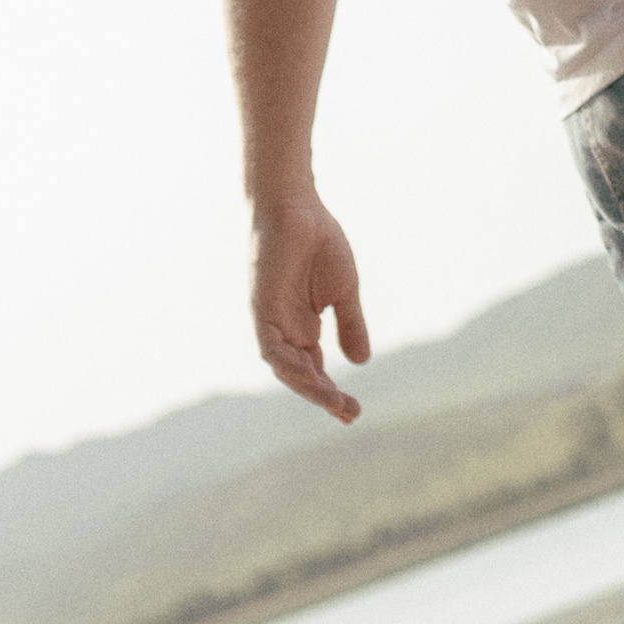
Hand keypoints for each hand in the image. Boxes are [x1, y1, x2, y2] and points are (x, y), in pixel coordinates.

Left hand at [250, 192, 370, 421]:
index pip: (315, 370)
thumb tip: (361, 362)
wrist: (298, 209)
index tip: (353, 412)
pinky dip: (289, 364)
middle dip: (323, 397)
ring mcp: (271, 322)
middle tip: (350, 414)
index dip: (331, 393)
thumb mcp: (345, 290)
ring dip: (309, 387)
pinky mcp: (261, 311)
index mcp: (303, 327)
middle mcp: (285, 331)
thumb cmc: (320, 243)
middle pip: (301, 375)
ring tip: (335, 402)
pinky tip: (310, 376)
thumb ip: (351, 324)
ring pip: (286, 368)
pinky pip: (271, 348)